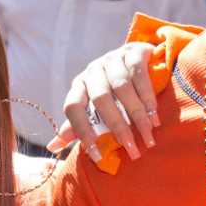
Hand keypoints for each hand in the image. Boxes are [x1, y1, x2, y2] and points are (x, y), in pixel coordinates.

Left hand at [53, 40, 159, 157]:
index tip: (98, 155)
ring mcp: (112, 58)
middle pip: (101, 99)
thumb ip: (77, 127)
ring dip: (137, 115)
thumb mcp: (94, 109)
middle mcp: (92, 71)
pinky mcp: (132, 50)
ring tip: (148, 136)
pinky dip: (147, 97)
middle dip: (118, 127)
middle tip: (132, 150)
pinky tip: (154, 116)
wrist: (137, 60)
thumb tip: (51, 147)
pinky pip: (139, 74)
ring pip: (122, 88)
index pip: (72, 107)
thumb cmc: (113, 93)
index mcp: (79, 86)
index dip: (82, 131)